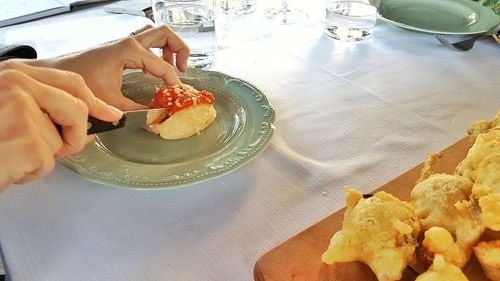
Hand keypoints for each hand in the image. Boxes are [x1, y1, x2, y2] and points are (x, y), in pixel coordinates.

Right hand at [0, 61, 121, 189]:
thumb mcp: (9, 109)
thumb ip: (41, 104)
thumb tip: (87, 116)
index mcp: (14, 75)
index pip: (70, 81)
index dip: (94, 100)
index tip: (109, 113)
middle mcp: (17, 86)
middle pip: (77, 109)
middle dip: (74, 134)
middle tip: (61, 147)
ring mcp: (22, 110)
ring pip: (61, 140)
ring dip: (43, 157)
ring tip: (11, 153)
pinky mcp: (26, 138)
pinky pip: (49, 161)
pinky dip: (32, 171)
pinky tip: (9, 164)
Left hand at [27, 25, 189, 110]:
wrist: (57, 74)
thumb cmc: (79, 83)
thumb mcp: (111, 101)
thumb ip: (136, 112)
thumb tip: (155, 122)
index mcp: (129, 50)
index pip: (161, 64)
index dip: (173, 80)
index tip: (177, 94)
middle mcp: (128, 41)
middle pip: (165, 33)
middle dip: (179, 49)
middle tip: (182, 69)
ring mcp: (123, 42)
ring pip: (156, 34)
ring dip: (168, 47)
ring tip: (172, 67)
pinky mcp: (119, 47)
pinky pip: (146, 42)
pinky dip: (156, 51)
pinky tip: (153, 70)